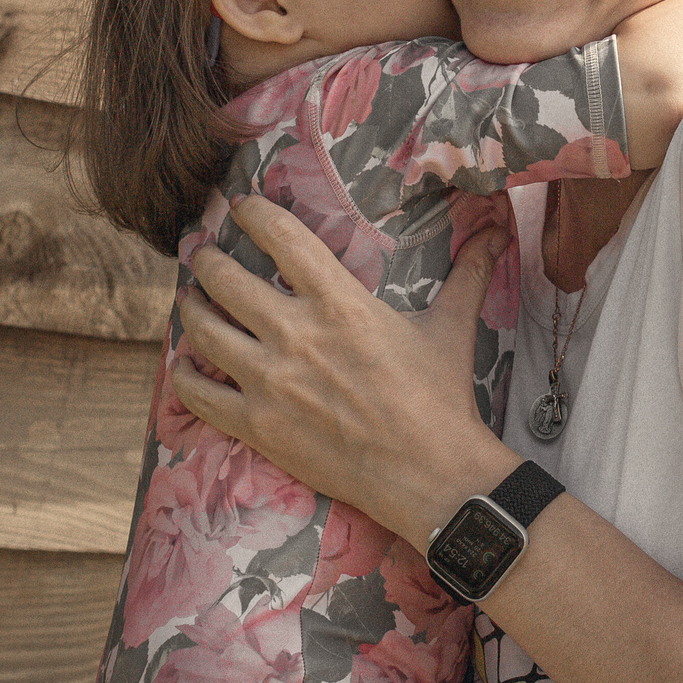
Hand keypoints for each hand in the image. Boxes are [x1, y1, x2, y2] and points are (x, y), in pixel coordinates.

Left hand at [173, 196, 518, 544]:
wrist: (430, 476)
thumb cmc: (441, 400)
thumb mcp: (452, 328)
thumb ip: (468, 273)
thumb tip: (497, 231)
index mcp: (341, 304)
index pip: (282, 237)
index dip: (252, 213)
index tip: (240, 206)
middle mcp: (296, 335)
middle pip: (225, 278)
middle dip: (208, 259)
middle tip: (205, 254)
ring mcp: (270, 382)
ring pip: (202, 329)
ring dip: (190, 307)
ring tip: (191, 299)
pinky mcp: (257, 426)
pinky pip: (198, 392)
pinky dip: (184, 373)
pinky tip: (186, 363)